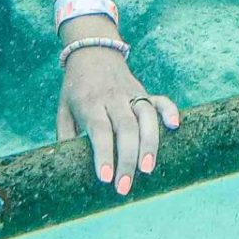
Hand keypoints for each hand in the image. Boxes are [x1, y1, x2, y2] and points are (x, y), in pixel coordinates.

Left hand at [57, 39, 180, 195]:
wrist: (91, 51)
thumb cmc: (75, 89)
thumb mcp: (63, 110)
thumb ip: (66, 137)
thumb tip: (69, 168)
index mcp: (90, 103)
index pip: (100, 129)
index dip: (104, 153)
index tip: (106, 178)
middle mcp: (112, 98)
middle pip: (125, 128)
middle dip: (127, 159)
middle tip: (124, 186)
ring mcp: (131, 93)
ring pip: (146, 116)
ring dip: (150, 143)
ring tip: (148, 169)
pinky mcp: (144, 92)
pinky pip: (160, 100)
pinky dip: (170, 110)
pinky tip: (175, 126)